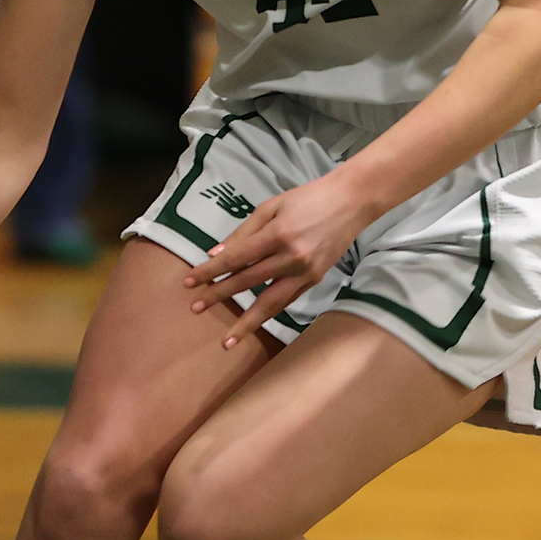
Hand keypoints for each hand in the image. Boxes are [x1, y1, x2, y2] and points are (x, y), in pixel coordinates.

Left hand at [183, 169, 377, 347]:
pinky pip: (286, 300)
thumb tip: (216, 254)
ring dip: (245, 322)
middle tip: (195, 308)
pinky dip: (268, 312)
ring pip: (269, 303)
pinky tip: (253, 322)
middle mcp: (290, 257)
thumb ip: (243, 231)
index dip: (210, 272)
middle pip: (247, 281)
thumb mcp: (271, 206)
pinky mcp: (315, 280)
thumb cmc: (307, 198)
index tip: (190, 282)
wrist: (350, 202)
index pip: (235, 258)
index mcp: (277, 234)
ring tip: (226, 341)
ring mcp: (305, 272)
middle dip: (218, 295)